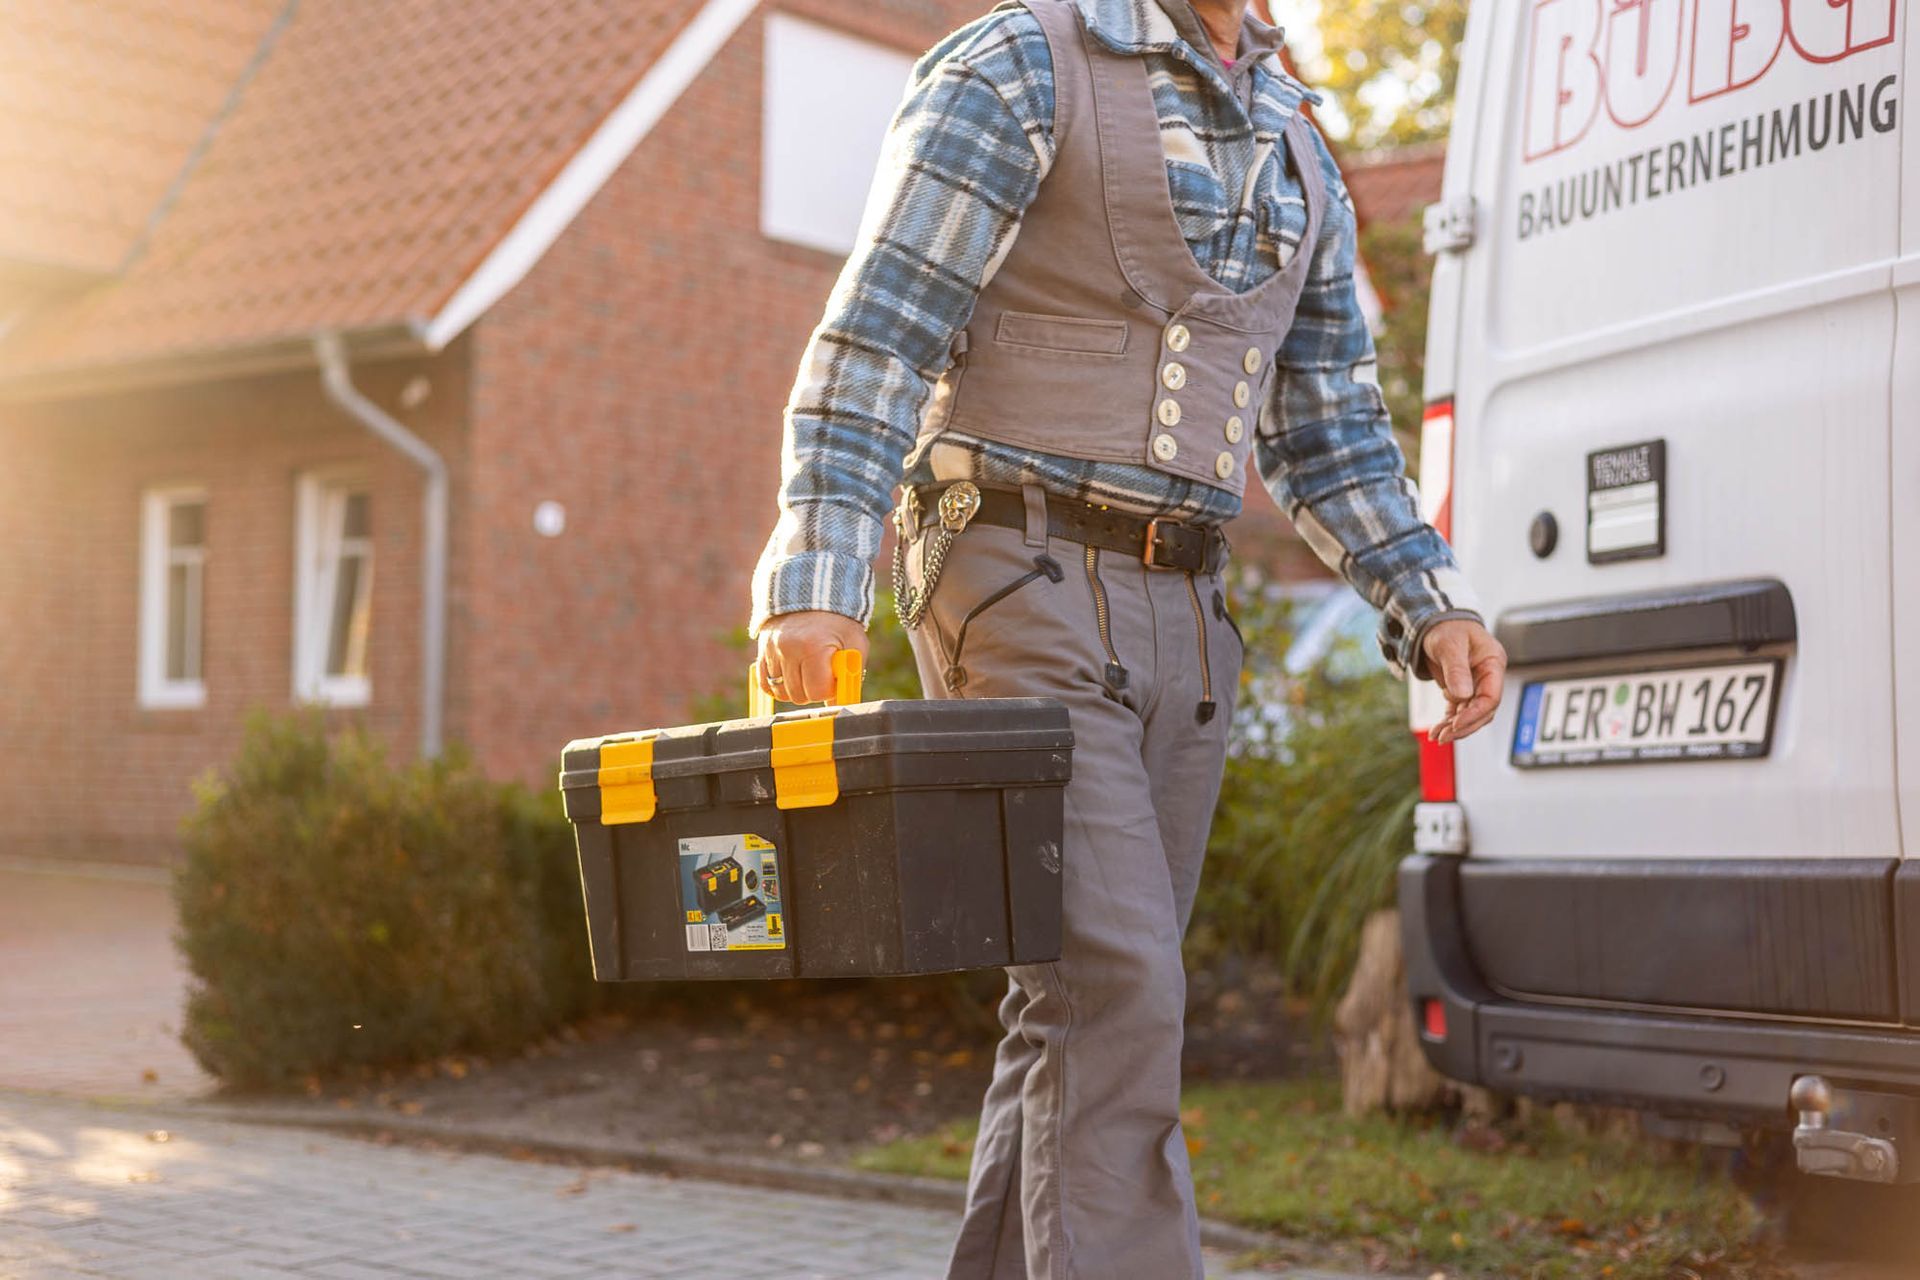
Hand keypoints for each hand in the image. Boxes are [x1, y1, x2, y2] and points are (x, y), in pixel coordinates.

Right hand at [756, 611, 868, 704]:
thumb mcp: (855, 643)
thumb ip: (850, 674)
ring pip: (780, 692)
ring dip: (796, 690)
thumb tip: (838, 705)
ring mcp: (772, 650)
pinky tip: (791, 678)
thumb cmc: (838, 623)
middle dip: (813, 691)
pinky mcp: (762, 651)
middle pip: (798, 695)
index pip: (817, 691)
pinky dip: (777, 686)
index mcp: (813, 646)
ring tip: (808, 674)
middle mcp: (788, 648)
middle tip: (822, 675)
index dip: (829, 690)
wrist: (811, 594)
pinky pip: (765, 683)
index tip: (833, 678)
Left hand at [1422, 619, 1505, 743]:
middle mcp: (1487, 676)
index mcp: (1493, 663)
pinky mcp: (1462, 689)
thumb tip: (1463, 695)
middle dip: (1464, 726)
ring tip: (1436, 736)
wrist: (1435, 622)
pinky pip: (1459, 710)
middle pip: (1483, 710)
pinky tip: (1437, 730)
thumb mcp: (1449, 645)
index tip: (1456, 724)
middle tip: (1443, 736)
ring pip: (1470, 714)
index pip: (1491, 697)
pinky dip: (1449, 722)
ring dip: (1454, 727)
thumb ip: (1457, 669)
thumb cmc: (1447, 628)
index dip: (1475, 713)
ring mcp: (1476, 684)